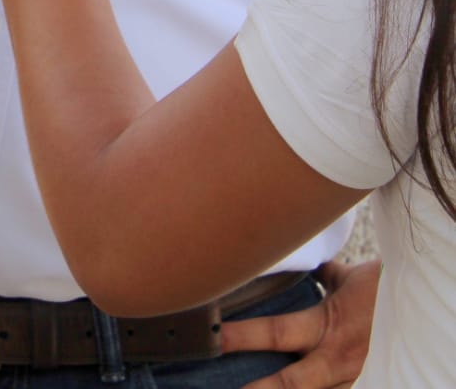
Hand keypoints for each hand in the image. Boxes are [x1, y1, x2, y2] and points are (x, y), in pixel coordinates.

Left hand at [220, 260, 379, 387]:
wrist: (428, 315)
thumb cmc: (390, 292)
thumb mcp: (354, 278)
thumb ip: (325, 275)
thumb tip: (307, 264)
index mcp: (328, 326)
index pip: (275, 333)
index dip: (241, 336)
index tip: (213, 337)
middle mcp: (337, 361)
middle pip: (288, 382)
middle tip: (221, 386)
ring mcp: (351, 382)